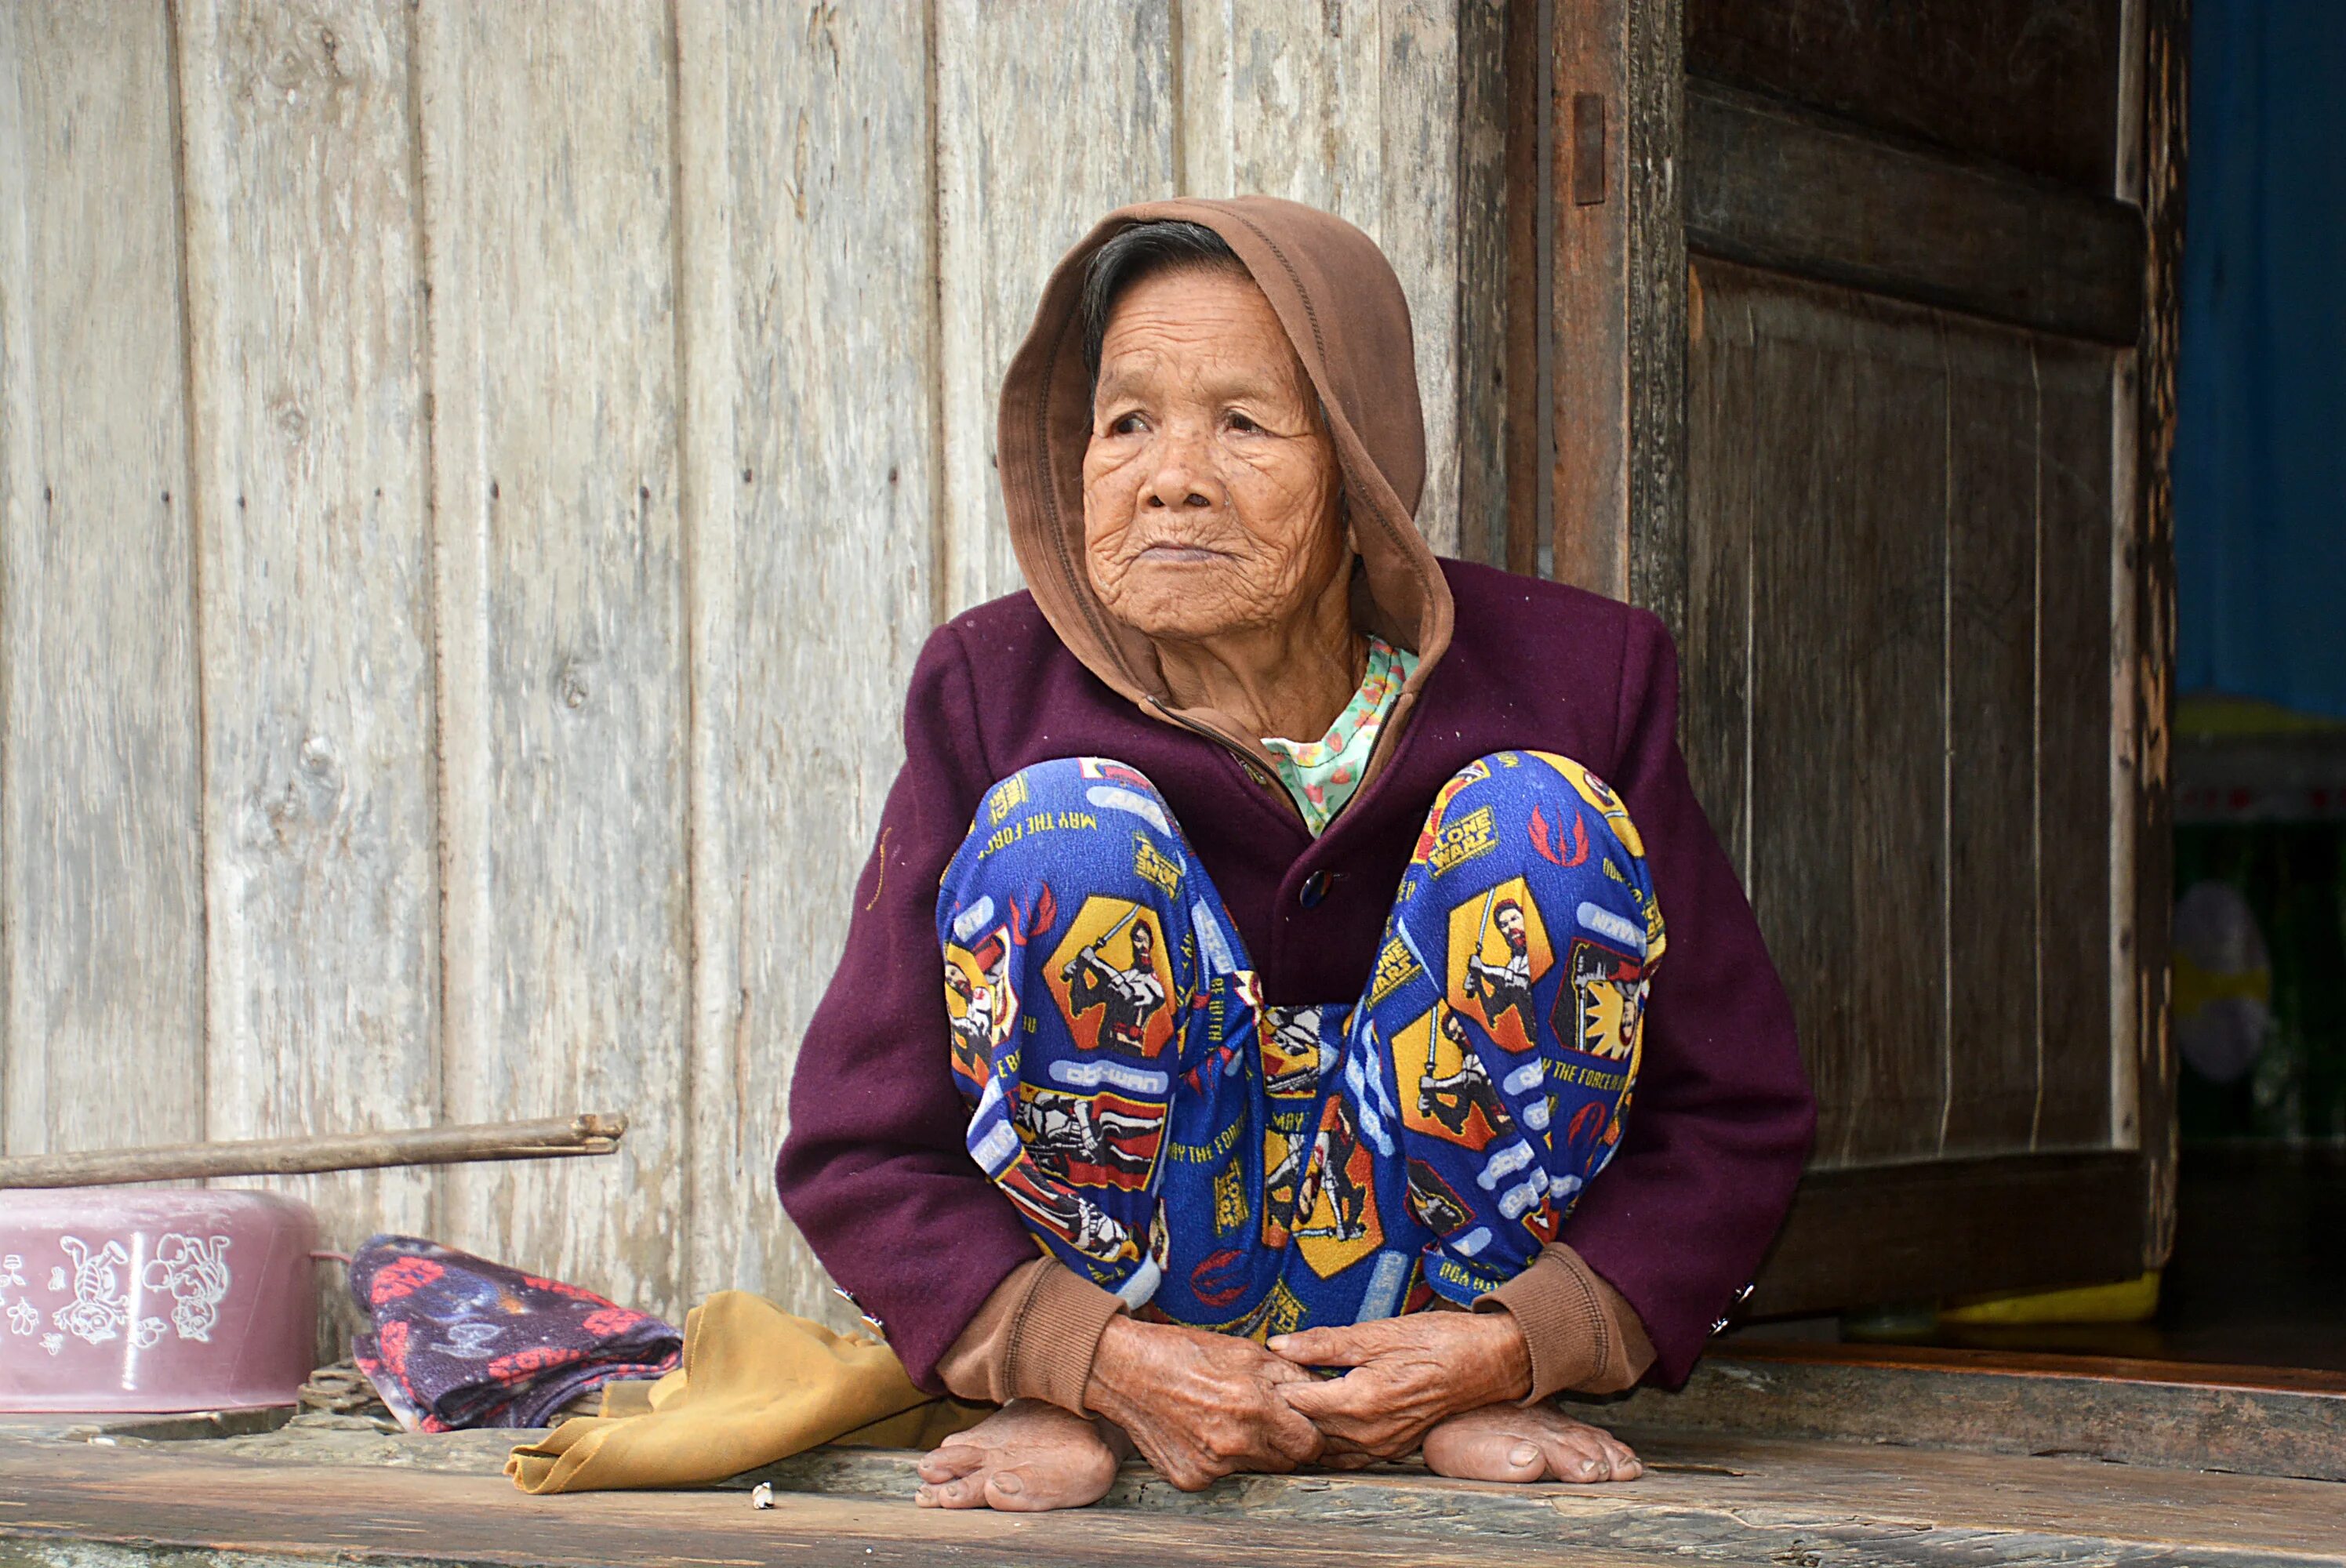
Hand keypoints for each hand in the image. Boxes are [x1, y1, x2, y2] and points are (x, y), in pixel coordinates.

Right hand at [1082, 1316, 1323, 1489]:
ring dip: (1253, 1451)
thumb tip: (1319, 1387)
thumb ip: (1288, 1373)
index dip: (1309, 1432)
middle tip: (1266, 1420)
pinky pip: (1223, 1476)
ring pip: (1256, 1469)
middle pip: (1286, 1461)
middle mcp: (1236, 1443)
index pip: (1310, 1444)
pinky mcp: (1191, 1478)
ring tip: (1230, 1420)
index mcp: (1254, 1406)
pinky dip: (1220, 1458)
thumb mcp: (1244, 1350)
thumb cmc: (1183, 1353)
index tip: (1301, 1422)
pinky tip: (1205, 1431)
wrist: (1125, 1370)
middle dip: (1284, 1443)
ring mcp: (1212, 1466)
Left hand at [1267, 1311, 1532, 1459]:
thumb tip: (1279, 1345)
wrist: (1486, 1362)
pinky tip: (1323, 1419)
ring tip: (1295, 1398)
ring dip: (1307, 1426)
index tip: (1265, 1369)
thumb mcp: (1376, 1333)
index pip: (1297, 1404)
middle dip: (1286, 1408)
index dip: (1277, 1384)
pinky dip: (1330, 1440)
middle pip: (1307, 1429)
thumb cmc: (1436, 1341)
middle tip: (1272, 1382)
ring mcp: (1382, 1447)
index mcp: (1360, 1402)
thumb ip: (1323, 1343)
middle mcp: (1369, 1434)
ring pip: (1325, 1447)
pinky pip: (1348, 1455)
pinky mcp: (1392, 1450)